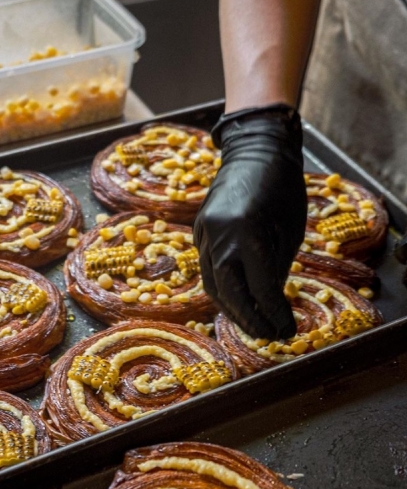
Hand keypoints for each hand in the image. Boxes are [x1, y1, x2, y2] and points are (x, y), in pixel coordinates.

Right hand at [193, 105, 306, 339]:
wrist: (254, 153)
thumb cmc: (282, 189)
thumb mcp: (289, 231)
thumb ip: (276, 268)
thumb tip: (269, 301)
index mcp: (248, 233)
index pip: (260, 288)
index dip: (274, 314)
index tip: (287, 331)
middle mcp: (219, 236)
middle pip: (229, 292)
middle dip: (249, 319)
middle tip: (268, 335)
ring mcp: (204, 233)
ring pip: (211, 283)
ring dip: (231, 308)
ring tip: (251, 324)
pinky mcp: (199, 231)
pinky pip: (206, 267)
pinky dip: (221, 287)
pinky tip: (236, 298)